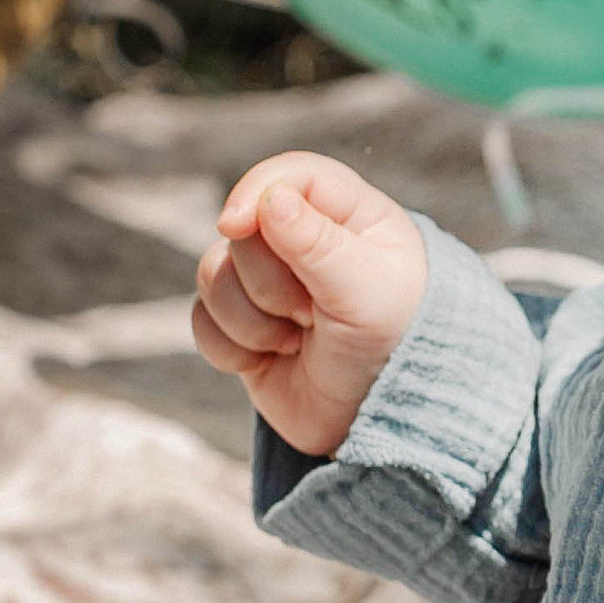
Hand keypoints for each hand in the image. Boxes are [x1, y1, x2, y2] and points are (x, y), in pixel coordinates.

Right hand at [191, 151, 428, 457]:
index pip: (291, 176)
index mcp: (351, 217)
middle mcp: (306, 243)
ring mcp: (270, 286)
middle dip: (270, 284)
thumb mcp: (370, 293)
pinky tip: (273, 361)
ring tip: (301, 342)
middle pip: (242, 233)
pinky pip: (202, 323)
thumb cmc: (401, 348)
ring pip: (212, 277)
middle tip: (317, 316)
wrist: (388, 426)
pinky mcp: (245, 330)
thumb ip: (320, 245)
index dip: (256, 192)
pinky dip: (230, 348)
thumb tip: (272, 200)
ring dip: (252, 321)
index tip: (236, 225)